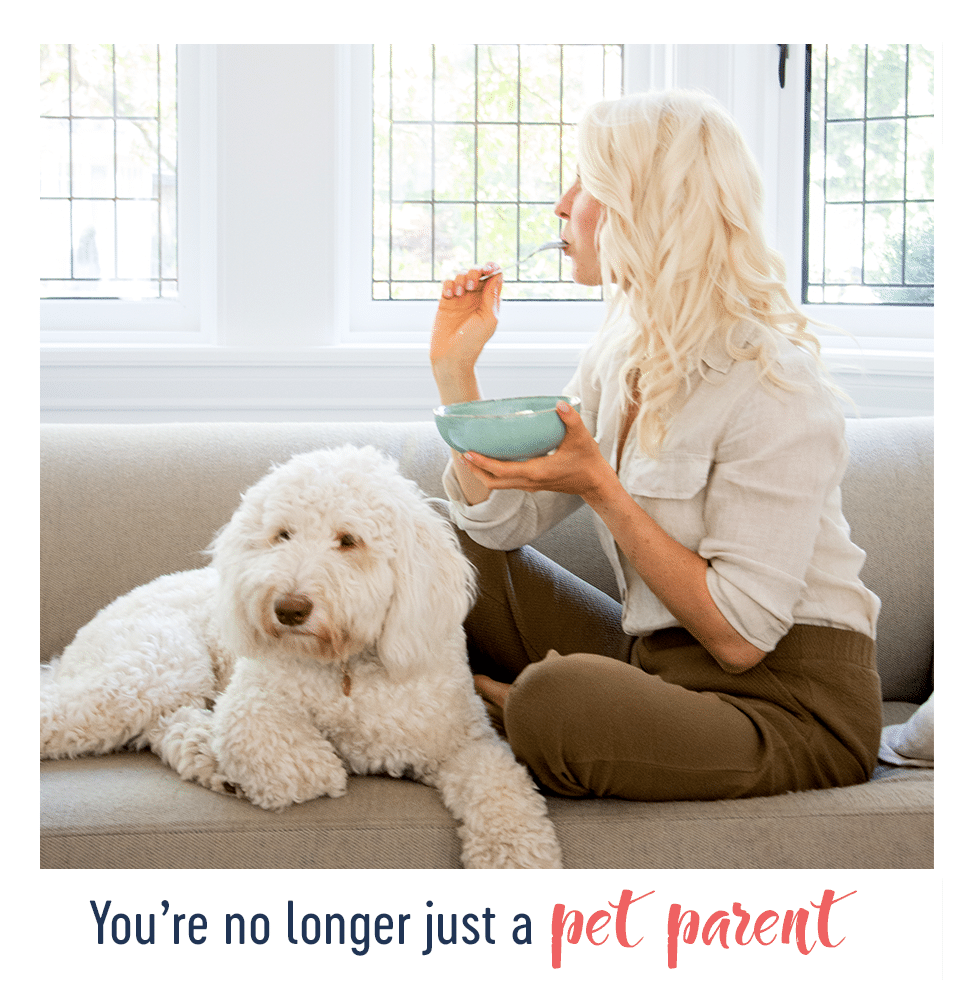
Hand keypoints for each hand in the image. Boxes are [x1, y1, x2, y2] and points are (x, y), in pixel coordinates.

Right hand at [430, 264, 502, 401]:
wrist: (451, 356)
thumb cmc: (473, 342)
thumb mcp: (489, 319)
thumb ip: (492, 297)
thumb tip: (497, 276)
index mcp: (489, 301)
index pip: (493, 277)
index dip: (492, 269)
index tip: (488, 269)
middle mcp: (476, 298)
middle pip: (477, 272)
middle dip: (474, 272)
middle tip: (471, 284)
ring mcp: (460, 299)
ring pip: (461, 275)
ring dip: (460, 278)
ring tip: (459, 294)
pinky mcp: (446, 301)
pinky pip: (448, 283)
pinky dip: (448, 284)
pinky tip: (449, 295)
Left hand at [459, 401, 617, 501]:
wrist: (595, 483)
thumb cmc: (587, 461)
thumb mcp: (582, 438)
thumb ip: (571, 420)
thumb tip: (560, 404)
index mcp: (537, 471)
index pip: (503, 471)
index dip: (484, 463)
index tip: (468, 453)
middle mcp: (529, 482)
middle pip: (493, 482)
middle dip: (476, 470)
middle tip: (462, 454)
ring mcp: (530, 485)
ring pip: (498, 484)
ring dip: (483, 473)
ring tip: (470, 458)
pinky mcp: (532, 484)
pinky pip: (507, 482)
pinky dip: (494, 473)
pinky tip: (491, 460)